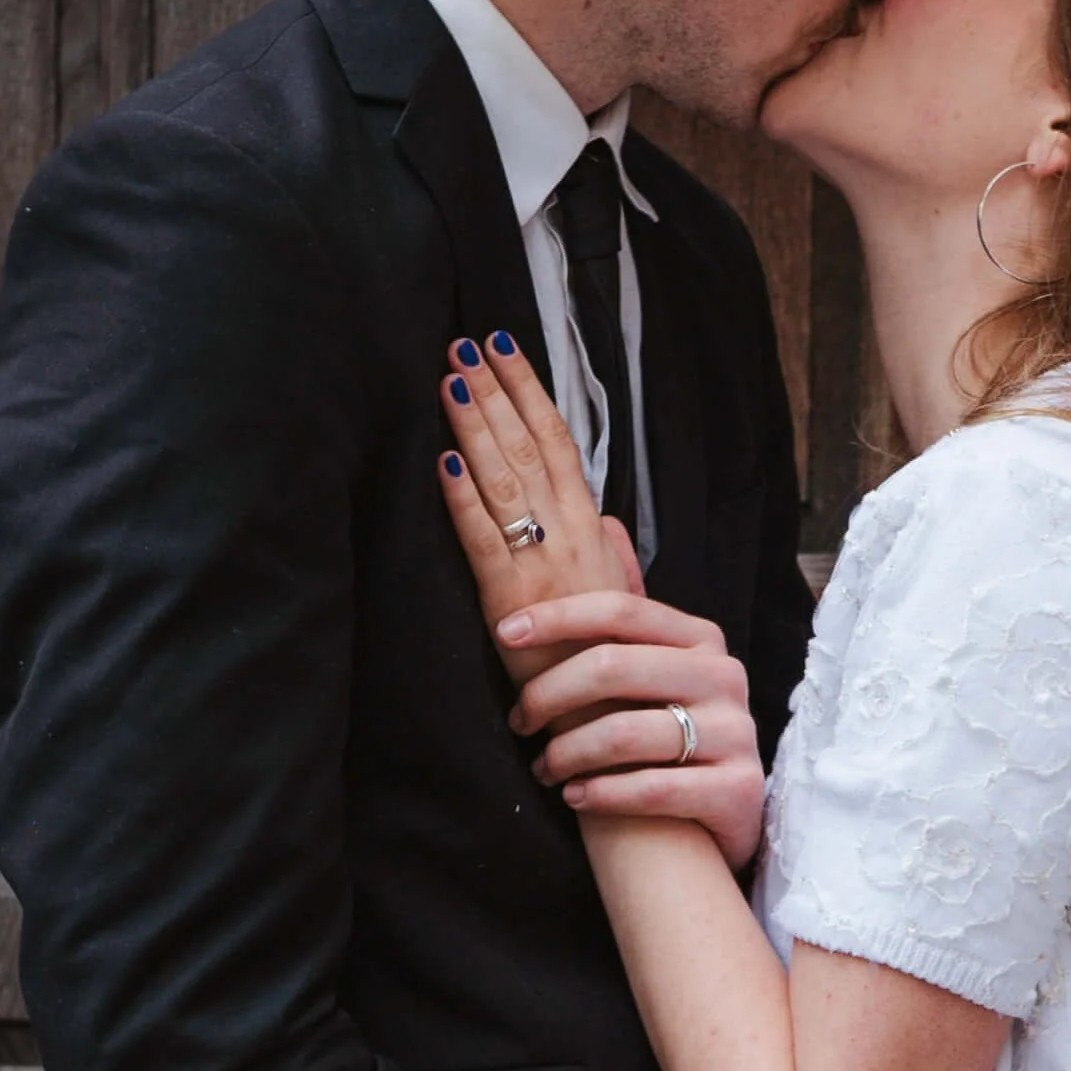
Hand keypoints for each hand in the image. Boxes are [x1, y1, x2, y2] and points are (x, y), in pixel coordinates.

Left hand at [436, 334, 630, 684]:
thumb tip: (610, 519)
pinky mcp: (509, 602)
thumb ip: (618, 559)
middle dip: (495, 392)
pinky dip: (461, 500)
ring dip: (474, 426)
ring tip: (450, 381)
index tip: (505, 351)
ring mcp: (541, 566)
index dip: (531, 394)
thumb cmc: (619, 668)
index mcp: (594, 533)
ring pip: (506, 481)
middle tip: (464, 345)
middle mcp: (572, 538)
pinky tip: (443, 462)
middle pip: (530, 449)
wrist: (623, 725)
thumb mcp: (627, 602)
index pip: (561, 444)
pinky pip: (483, 541)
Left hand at [503, 594, 766, 870]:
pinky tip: (576, 797)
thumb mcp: (655, 685)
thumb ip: (615, 650)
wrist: (727, 815)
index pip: (620, 610)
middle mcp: (723, 677)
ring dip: (566, 754)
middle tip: (519, 723)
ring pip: (624, 733)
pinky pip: (652, 788)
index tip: (505, 633)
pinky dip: (601, 793)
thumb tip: (524, 618)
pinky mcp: (739, 789)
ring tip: (544, 770)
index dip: (558, 617)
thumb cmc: (670, 742)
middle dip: (548, 694)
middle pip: (612, 666)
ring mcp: (736, 733)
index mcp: (700, 640)